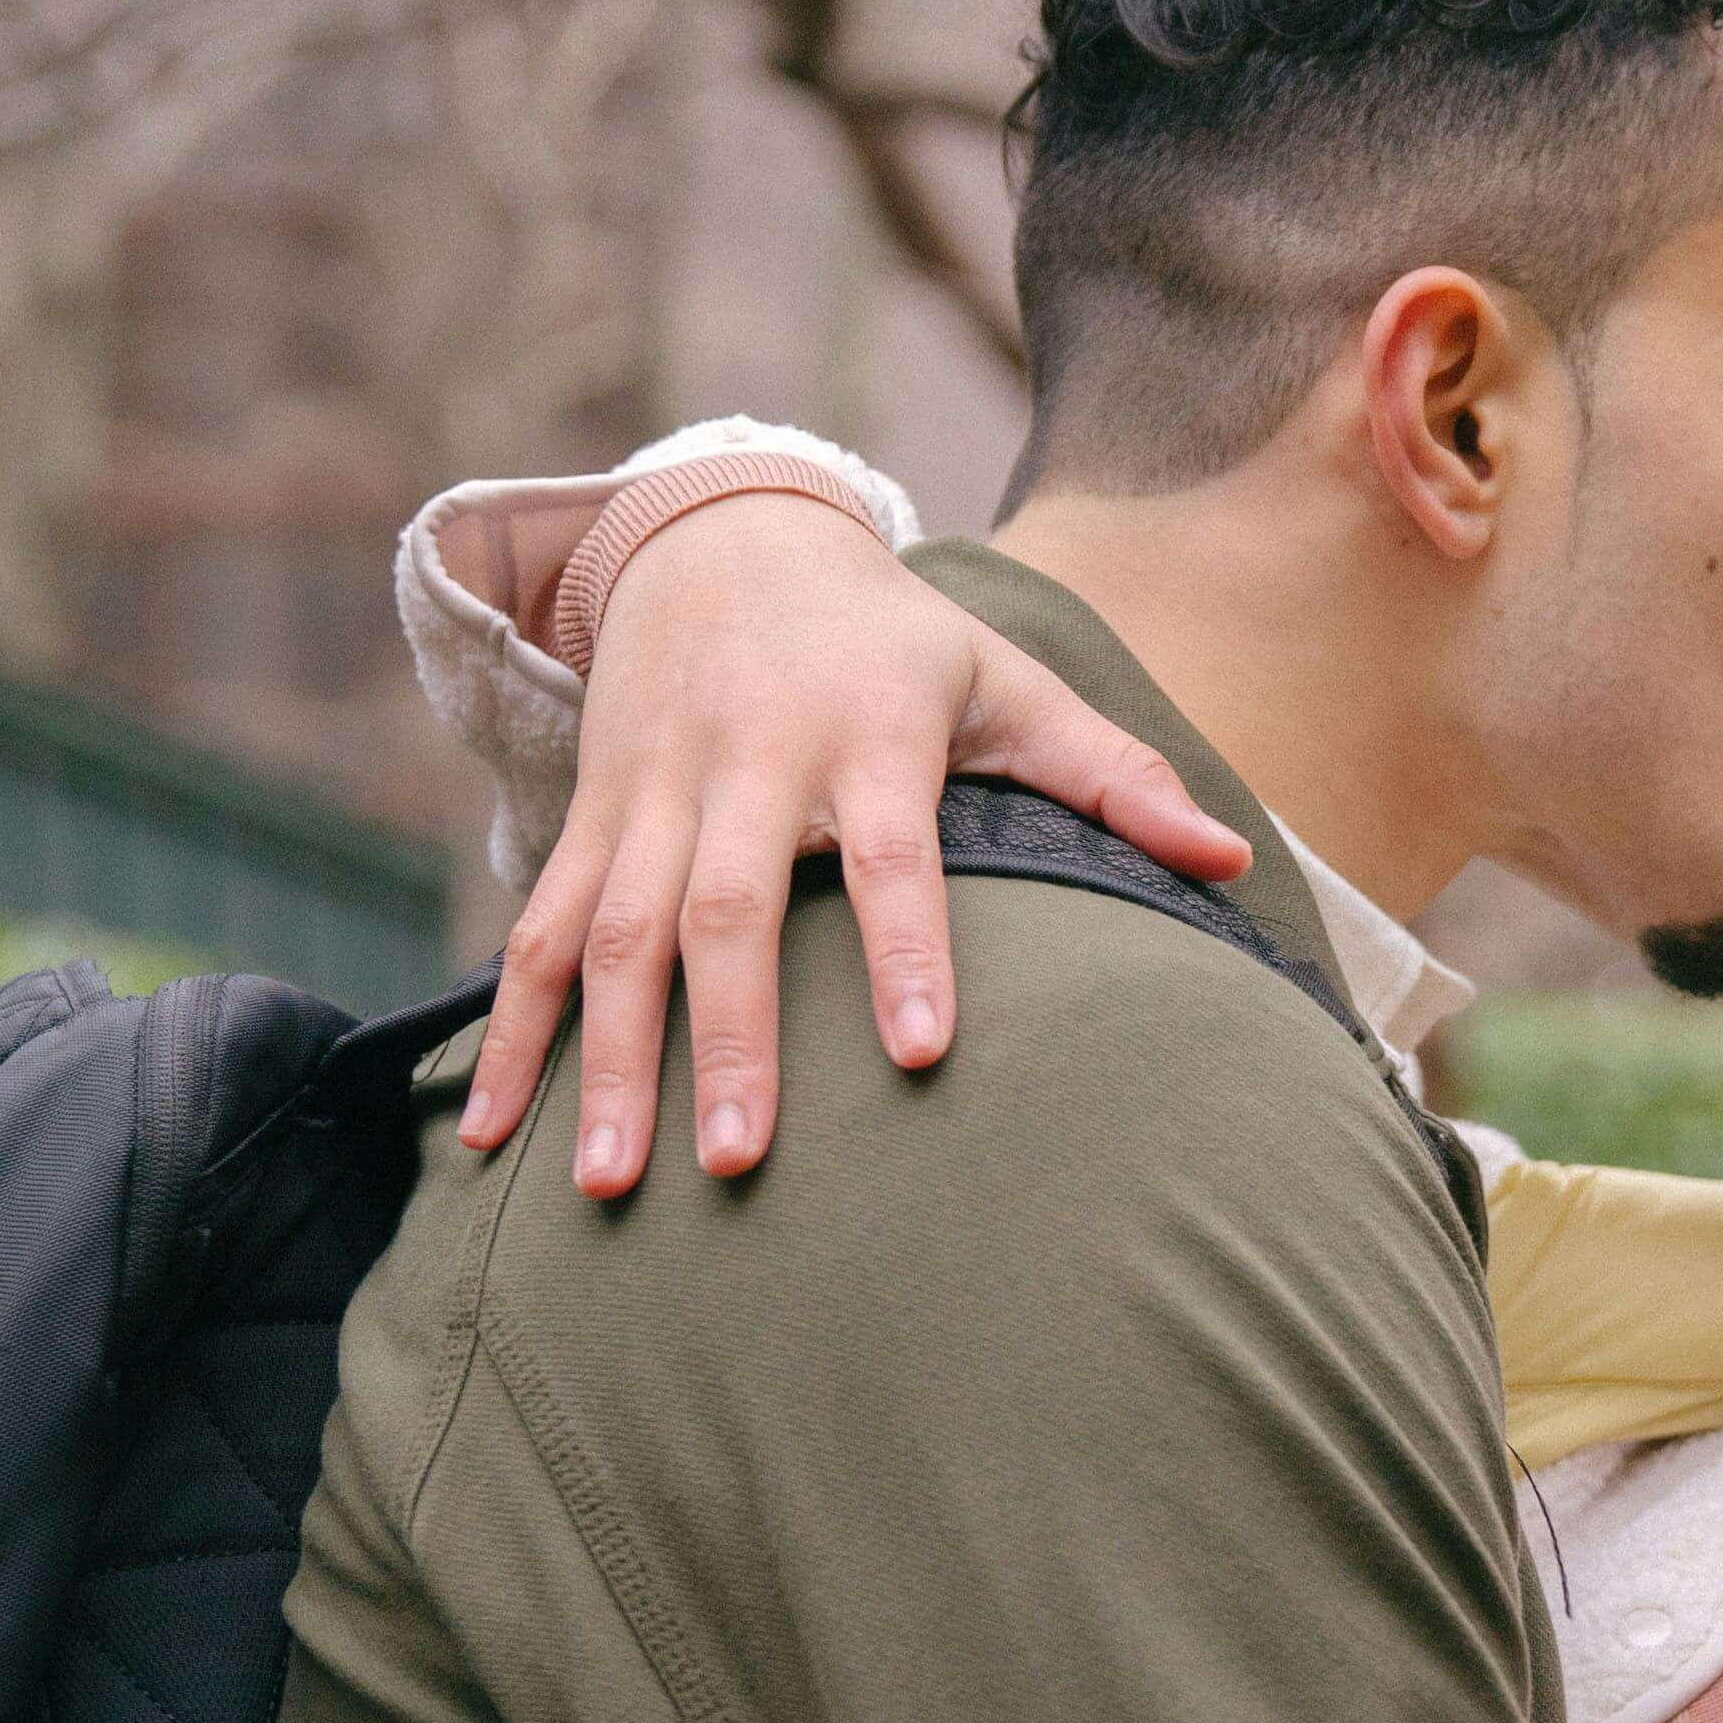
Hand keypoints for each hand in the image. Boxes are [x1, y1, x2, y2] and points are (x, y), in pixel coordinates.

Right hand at [457, 491, 1261, 1192]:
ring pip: (612, 933)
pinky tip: (489, 1135)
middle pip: (728, 909)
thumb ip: (1113, 776)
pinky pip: (535, 930)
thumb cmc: (892, 641)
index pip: (890, 850)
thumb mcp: (1005, 680)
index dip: (906, 945)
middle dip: (731, 1038)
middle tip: (742, 1163)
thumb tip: (1233, 863)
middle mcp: (749, 761)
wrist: (721, 537)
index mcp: (868, 729)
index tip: (919, 1050)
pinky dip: (511, 1032)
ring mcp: (654, 790)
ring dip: (603, 1061)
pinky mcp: (588, 814)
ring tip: (605, 1185)